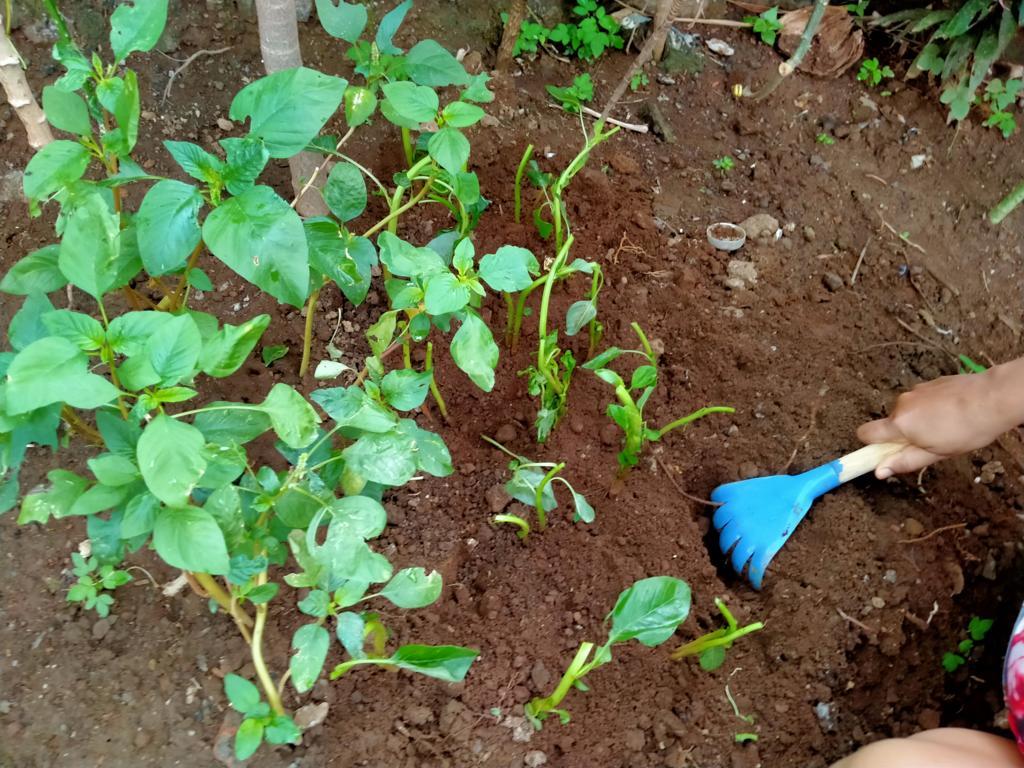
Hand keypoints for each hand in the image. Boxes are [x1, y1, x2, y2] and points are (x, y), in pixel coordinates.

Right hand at [857, 365, 1021, 478]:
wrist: (993, 398)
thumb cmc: (968, 428)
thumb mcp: (936, 454)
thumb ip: (905, 461)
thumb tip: (879, 471)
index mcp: (900, 424)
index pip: (865, 433)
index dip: (870, 446)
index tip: (881, 455)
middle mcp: (901, 404)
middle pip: (889, 424)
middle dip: (903, 435)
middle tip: (928, 443)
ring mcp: (915, 391)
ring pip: (907, 412)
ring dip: (918, 421)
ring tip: (946, 427)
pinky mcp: (928, 384)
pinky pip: (920, 401)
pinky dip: (930, 409)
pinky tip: (951, 414)